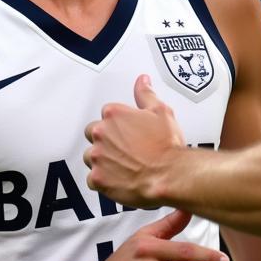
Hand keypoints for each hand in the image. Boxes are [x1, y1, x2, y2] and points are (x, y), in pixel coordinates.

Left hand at [84, 75, 184, 208]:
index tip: (127, 130)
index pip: (106, 113)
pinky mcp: (97, 178)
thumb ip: (146, 94)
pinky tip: (118, 177)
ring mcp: (98, 157)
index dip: (118, 122)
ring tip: (122, 163)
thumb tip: (142, 82)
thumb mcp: (161, 112)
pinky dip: (103, 179)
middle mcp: (102, 134)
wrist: (169, 174)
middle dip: (106, 139)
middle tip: (124, 146)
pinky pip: (92, 179)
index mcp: (114, 115)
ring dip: (103, 159)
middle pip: (93, 133)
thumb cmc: (166, 146)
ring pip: (91, 156)